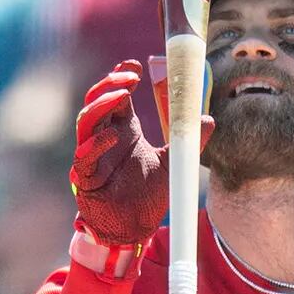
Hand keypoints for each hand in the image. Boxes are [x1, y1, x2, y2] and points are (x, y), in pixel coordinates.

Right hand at [70, 61, 190, 247]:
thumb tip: (209, 119)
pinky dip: (96, 144)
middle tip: (130, 77)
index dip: (120, 77)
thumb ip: (188, 141)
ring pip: (86, 122)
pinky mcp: (85, 178)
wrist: (134, 228)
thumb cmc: (147, 195)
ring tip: (123, 94)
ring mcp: (92, 156)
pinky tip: (114, 136)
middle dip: (111, 85)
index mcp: (123, 130)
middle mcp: (104, 138)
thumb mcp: (173, 163)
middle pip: (98, 101)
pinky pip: (84, 156)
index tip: (135, 65)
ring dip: (101, 105)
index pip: (116, 96)